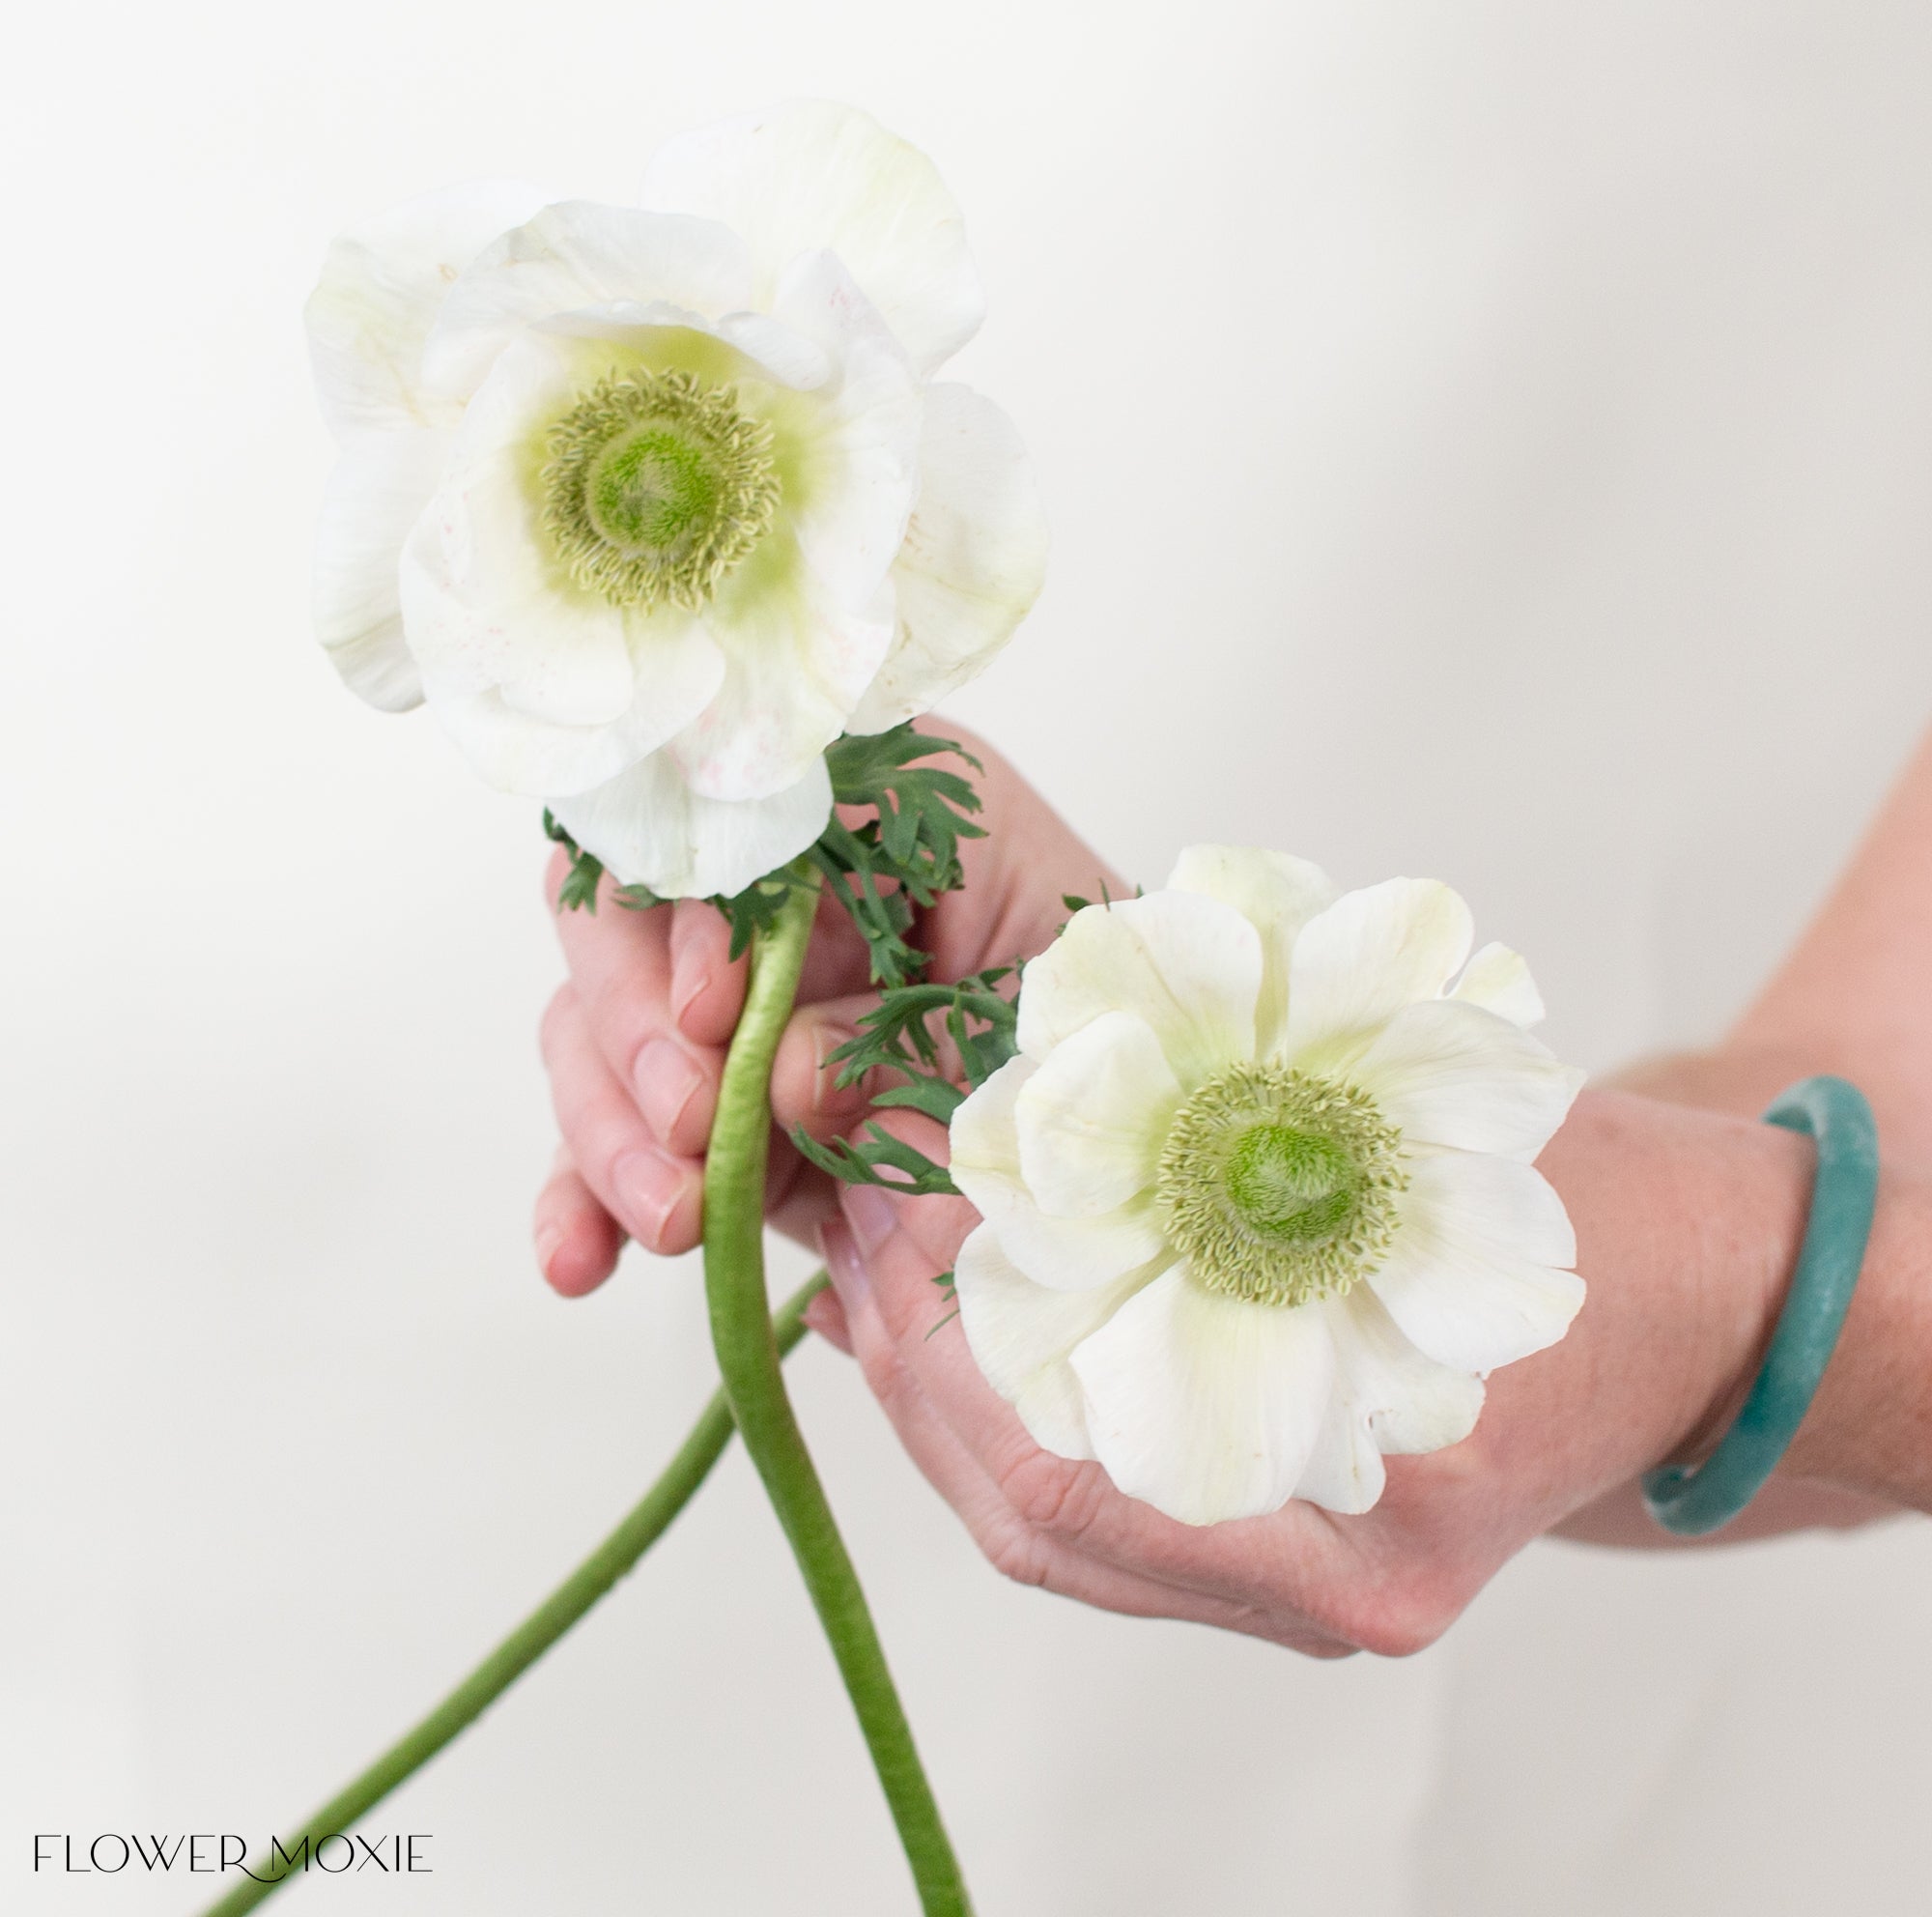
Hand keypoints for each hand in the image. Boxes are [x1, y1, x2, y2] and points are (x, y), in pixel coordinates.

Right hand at [532, 721, 1119, 1294]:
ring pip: (604, 1032)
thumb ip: (912, 1033)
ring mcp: (742, 1000)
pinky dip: (588, 1196)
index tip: (712, 1013)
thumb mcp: (1039, 1011)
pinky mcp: (721, 1102)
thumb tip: (777, 1077)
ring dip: (610, 1131)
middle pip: (625, 917)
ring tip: (669, 1223)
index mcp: (879, 807)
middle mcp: (789, 889)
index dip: (694, 909)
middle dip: (633, 1030)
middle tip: (689, 1126)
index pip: (730, 820)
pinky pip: (623, 1135)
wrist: (1148, 1131)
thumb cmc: (1115, 1033)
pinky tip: (579, 1260)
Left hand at [810, 1086, 1866, 1654]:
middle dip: (916, 1369)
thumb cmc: (1585, 1215)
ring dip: (939, 1390)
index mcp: (1377, 1527)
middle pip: (1041, 1523)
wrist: (1697, 1297)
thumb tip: (1022, 1116)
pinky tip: (943, 1314)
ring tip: (866, 1256)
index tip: (892, 1217)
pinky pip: (1094, 1502)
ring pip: (1049, 1525)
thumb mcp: (1416, 1169)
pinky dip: (1003, 1411)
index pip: (1086, 1485)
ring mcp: (1296, 1578)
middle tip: (847, 1224)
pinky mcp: (1275, 1539)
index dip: (956, 1353)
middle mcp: (1327, 1587)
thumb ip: (1235, 1174)